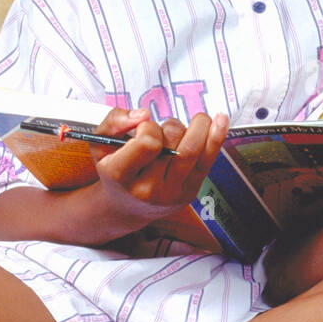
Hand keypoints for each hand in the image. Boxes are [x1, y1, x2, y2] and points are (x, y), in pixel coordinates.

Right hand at [90, 107, 228, 230]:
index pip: (148, 144)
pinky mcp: (189, 194)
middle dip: (173, 126)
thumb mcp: (101, 142)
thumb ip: (115, 121)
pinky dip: (216, 137)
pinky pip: (207, 162)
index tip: (144, 128)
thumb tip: (143, 115)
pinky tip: (221, 120)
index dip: (149, 128)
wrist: (126, 206)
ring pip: (194, 152)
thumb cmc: (114, 167)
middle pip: (174, 145)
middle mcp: (147, 190)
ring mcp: (171, 194)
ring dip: (199, 127)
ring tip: (197, 119)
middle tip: (165, 128)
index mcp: (120, 176)